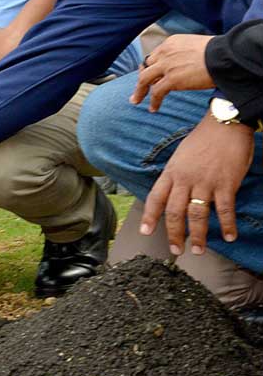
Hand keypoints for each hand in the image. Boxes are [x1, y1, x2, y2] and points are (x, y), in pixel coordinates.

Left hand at [132, 35, 214, 111]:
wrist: (224, 56)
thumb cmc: (219, 52)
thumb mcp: (196, 46)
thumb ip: (186, 54)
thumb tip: (187, 63)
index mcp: (171, 43)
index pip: (155, 55)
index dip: (152, 66)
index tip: (151, 73)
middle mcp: (165, 53)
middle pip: (146, 66)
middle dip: (141, 77)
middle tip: (139, 87)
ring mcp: (167, 66)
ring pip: (145, 79)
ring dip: (140, 91)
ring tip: (136, 100)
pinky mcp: (172, 79)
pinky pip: (156, 92)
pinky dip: (154, 101)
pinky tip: (154, 108)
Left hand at [140, 116, 253, 255]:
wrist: (224, 124)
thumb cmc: (202, 139)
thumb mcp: (180, 156)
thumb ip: (176, 175)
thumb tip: (172, 193)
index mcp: (172, 172)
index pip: (156, 198)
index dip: (150, 217)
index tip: (145, 232)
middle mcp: (185, 179)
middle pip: (174, 212)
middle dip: (174, 234)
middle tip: (175, 250)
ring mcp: (205, 183)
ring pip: (197, 215)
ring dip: (198, 236)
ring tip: (198, 250)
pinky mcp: (225, 184)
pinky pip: (225, 210)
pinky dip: (227, 225)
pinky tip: (229, 237)